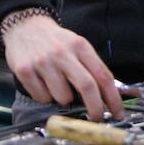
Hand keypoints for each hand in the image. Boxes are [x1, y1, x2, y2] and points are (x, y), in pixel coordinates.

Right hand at [2, 15, 124, 120]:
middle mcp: (62, 53)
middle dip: (95, 108)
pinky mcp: (25, 71)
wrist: (25, 26)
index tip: (118, 113)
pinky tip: (42, 83)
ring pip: (63, 97)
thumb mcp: (78, 46)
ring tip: (57, 86)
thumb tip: (115, 95)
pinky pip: (42, 98)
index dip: (113, 98)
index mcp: (80, 46)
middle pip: (87, 86)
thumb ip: (94, 68)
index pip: (103, 75)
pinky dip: (45, 97)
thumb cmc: (56, 41)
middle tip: (96, 118)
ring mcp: (43, 62)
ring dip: (64, 99)